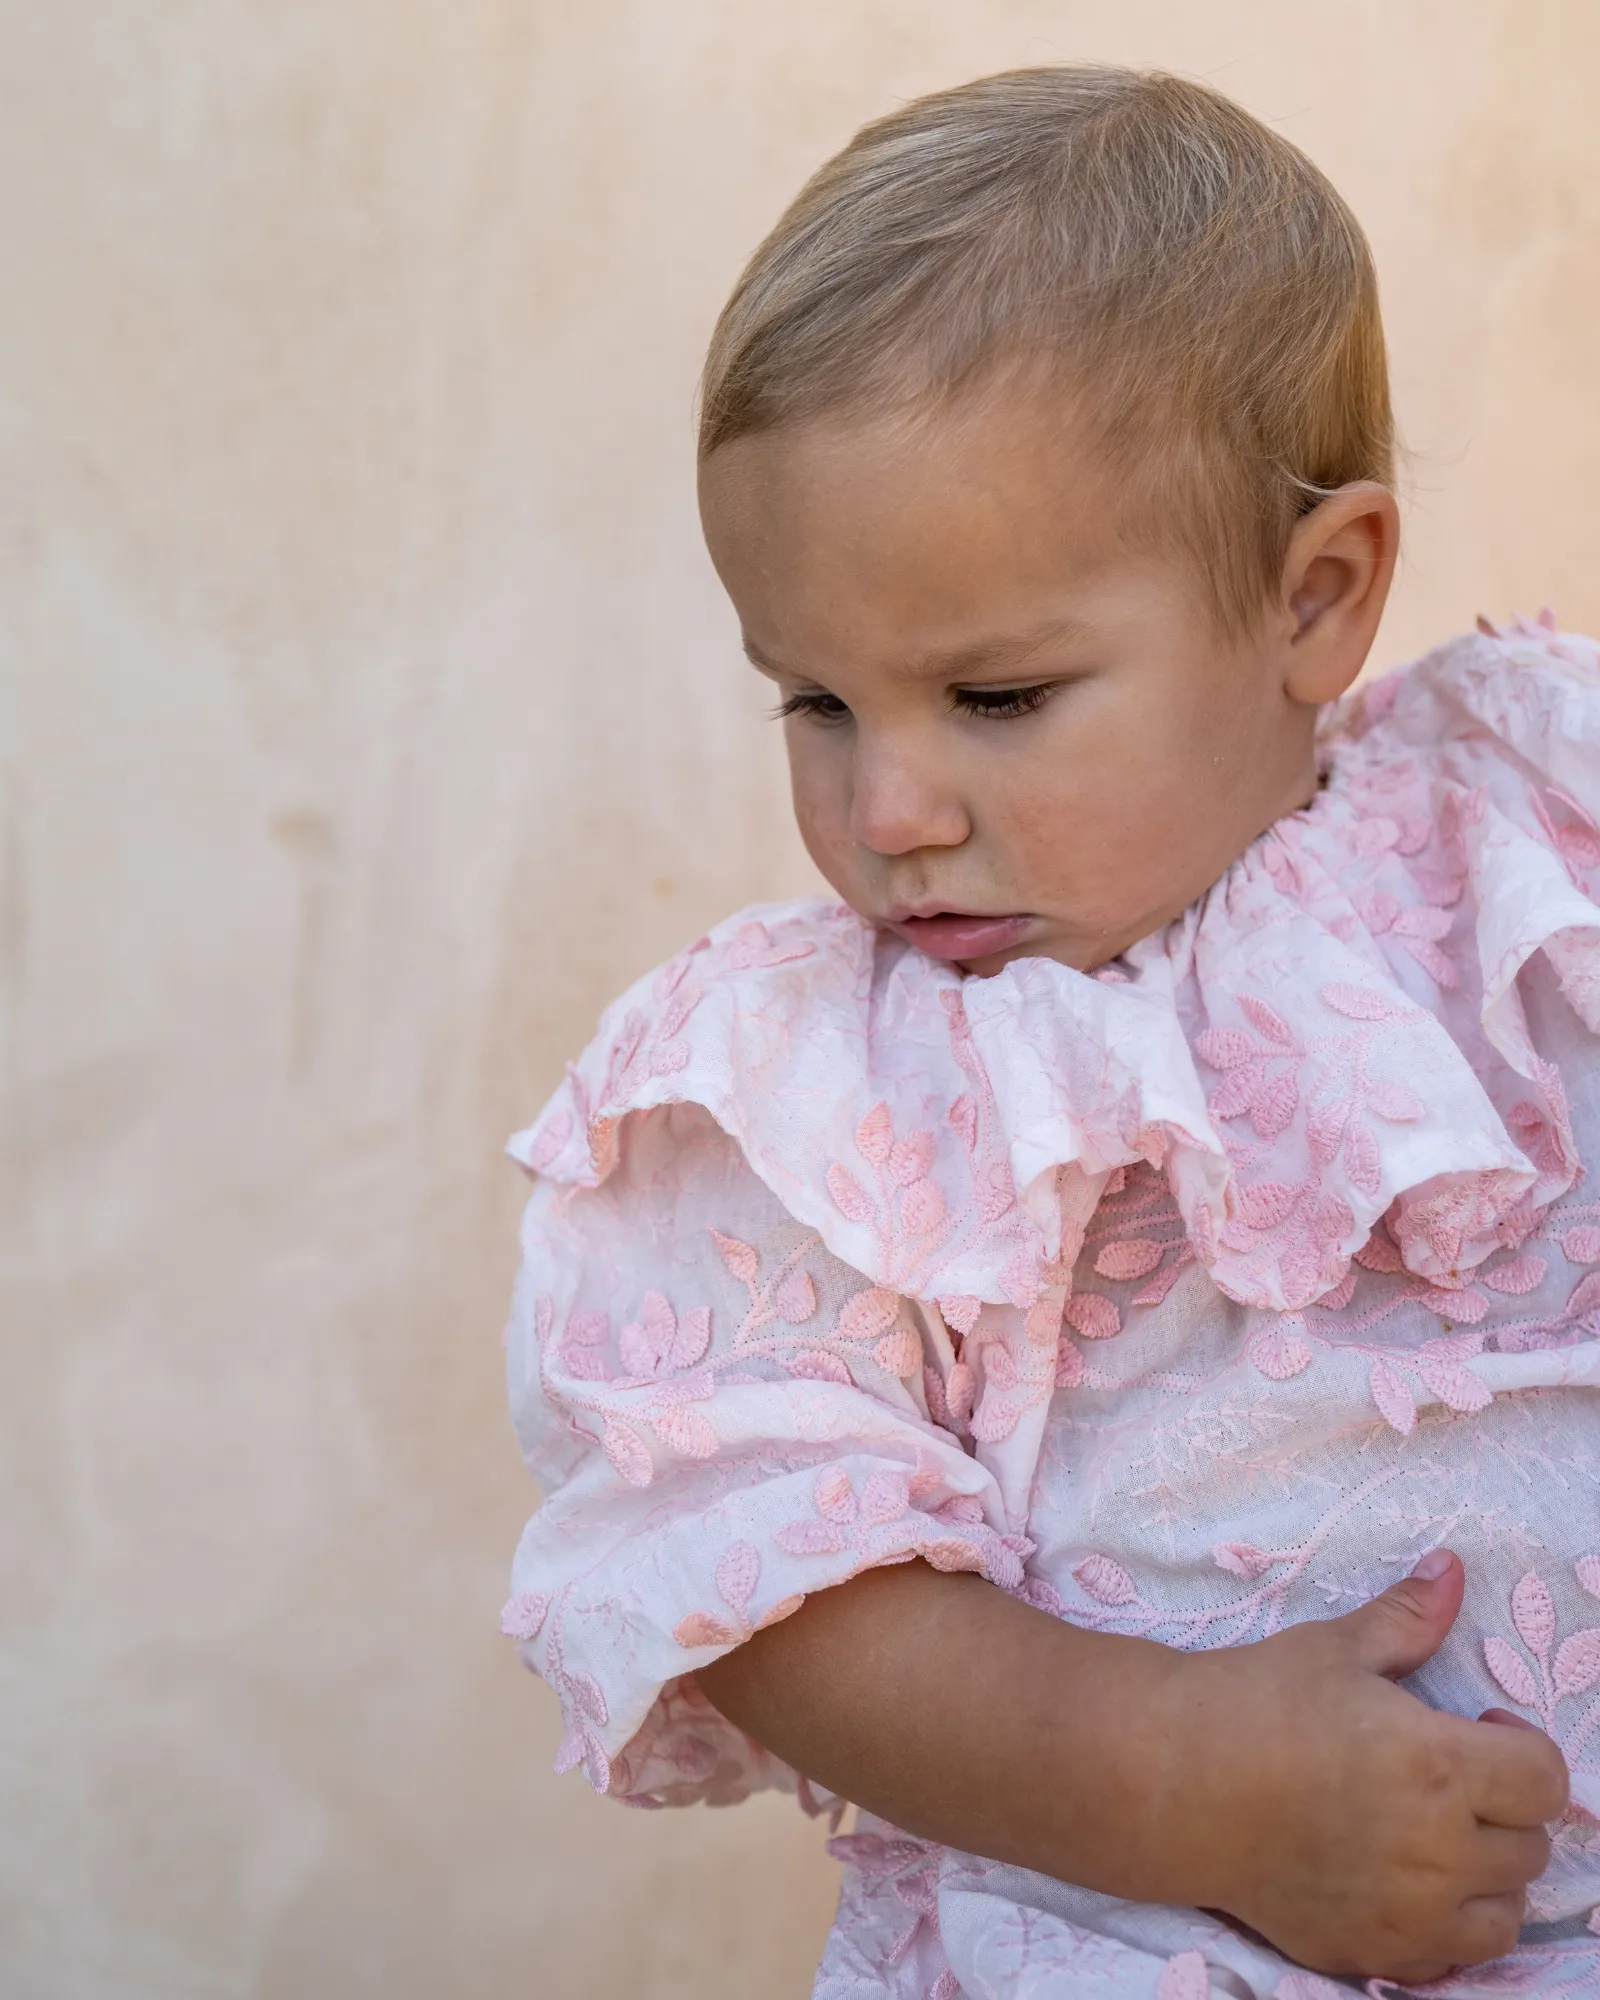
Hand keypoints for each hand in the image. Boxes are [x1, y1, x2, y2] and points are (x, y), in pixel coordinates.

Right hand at [1153, 1551, 1569, 1979]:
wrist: (1171, 1779)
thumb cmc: (1253, 1701)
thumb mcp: (1333, 1649)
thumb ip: (1406, 1618)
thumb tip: (1453, 1569)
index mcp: (1438, 1766)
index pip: (1545, 1779)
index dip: (1522, 1746)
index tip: (1481, 1728)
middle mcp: (1437, 1850)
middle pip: (1530, 1848)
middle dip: (1502, 1809)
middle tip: (1448, 1780)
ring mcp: (1407, 1913)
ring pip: (1504, 1916)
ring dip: (1486, 1875)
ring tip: (1436, 1836)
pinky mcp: (1372, 1953)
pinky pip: (1452, 1959)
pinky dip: (1444, 1927)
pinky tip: (1403, 1883)